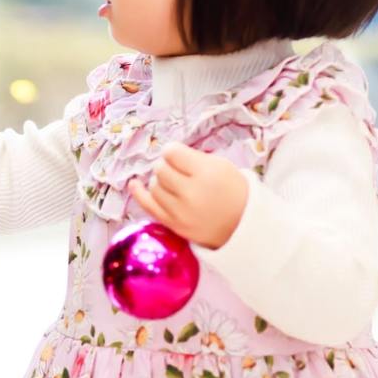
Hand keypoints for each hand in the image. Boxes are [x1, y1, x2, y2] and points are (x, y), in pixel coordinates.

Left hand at [127, 143, 249, 247]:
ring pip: (153, 186)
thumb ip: (193, 158)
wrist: (243, 226)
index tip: (179, 156)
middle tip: (178, 170)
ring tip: (175, 184)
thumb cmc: (233, 191)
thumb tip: (167, 154)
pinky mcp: (173, 225)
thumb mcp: (221, 166)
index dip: (173, 152)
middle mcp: (191, 193)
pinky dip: (138, 193)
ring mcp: (180, 211)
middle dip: (166, 166)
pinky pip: (148, 206)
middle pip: (160, 169)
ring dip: (160, 181)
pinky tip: (134, 184)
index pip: (172, 153)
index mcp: (206, 173)